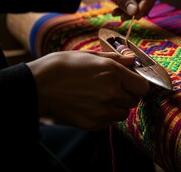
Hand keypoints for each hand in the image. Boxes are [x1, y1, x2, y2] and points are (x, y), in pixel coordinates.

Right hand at [27, 50, 149, 129]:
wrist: (37, 86)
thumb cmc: (62, 67)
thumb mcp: (90, 56)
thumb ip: (116, 59)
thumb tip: (132, 60)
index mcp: (113, 73)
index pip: (143, 87)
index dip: (138, 85)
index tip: (132, 83)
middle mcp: (112, 93)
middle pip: (134, 101)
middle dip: (127, 95)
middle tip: (113, 89)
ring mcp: (103, 110)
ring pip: (123, 113)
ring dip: (117, 107)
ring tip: (99, 98)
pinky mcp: (93, 124)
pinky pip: (109, 122)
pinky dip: (105, 116)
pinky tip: (91, 106)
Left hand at [57, 0, 158, 19]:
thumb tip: (135, 12)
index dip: (145, 4)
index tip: (136, 16)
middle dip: (140, 9)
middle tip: (126, 18)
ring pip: (143, 0)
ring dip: (133, 10)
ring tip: (117, 15)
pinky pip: (136, 0)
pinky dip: (128, 8)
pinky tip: (117, 11)